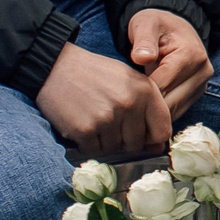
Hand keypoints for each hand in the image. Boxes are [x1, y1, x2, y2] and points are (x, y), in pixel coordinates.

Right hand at [37, 41, 170, 156]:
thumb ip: (148, 108)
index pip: (162, 130)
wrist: (56, 67)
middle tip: (109, 122)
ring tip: (95, 120)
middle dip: (124, 139)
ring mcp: (107, 118)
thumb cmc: (95, 74)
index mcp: (145, 90)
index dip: (152, 138)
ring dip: (105, 141)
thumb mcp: (130, 80)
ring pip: (115, 149)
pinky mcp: (84, 129)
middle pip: (137, 144)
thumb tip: (159, 146)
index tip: (143, 137)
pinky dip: (88, 144)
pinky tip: (83, 125)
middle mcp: (129, 104)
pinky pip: (94, 151)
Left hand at [127, 10, 213, 118]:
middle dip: (145, 108)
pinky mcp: (197, 93)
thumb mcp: (145, 24)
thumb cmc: (155, 25)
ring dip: (152, 115)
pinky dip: (159, 115)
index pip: (163, 86)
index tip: (118, 97)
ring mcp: (202, 84)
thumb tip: (142, 56)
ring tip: (129, 113)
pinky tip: (141, 111)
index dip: (139, 94)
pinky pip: (177, 111)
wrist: (173, 27)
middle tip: (119, 110)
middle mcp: (202, 72)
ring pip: (175, 112)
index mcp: (191, 56)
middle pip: (170, 103)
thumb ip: (143, 39)